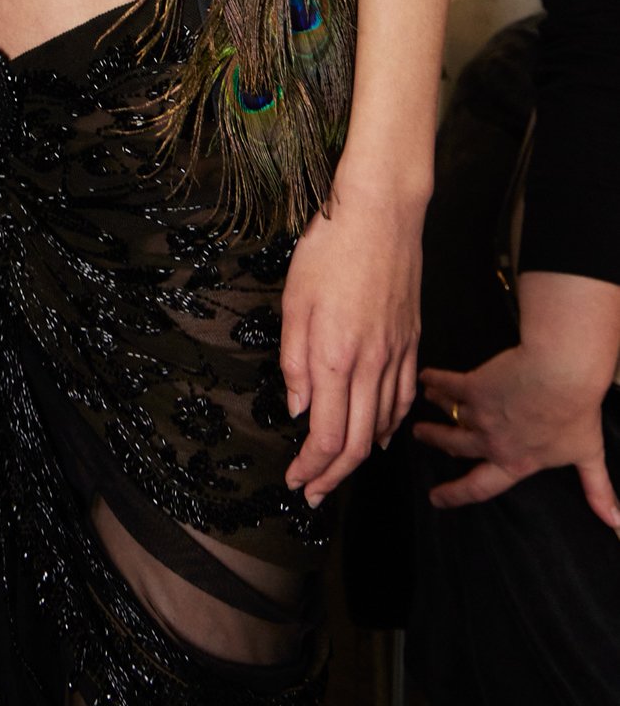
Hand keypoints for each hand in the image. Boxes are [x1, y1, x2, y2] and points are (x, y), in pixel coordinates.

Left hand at [280, 169, 422, 506]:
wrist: (380, 213)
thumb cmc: (329, 249)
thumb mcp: (293, 303)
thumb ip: (294, 362)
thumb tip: (298, 409)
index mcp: (334, 357)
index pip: (329, 436)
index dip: (312, 468)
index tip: (296, 481)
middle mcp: (371, 364)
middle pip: (359, 443)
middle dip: (334, 476)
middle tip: (313, 491)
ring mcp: (398, 355)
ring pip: (385, 425)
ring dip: (362, 457)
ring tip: (339, 471)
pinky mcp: (413, 341)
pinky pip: (405, 398)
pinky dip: (392, 426)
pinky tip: (382, 434)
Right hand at [420, 349, 619, 523]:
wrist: (561, 375)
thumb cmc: (576, 413)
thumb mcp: (588, 454)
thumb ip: (598, 489)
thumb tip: (617, 522)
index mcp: (515, 462)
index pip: (479, 487)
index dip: (454, 495)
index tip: (436, 498)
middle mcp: (491, 442)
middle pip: (454, 447)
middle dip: (434, 440)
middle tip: (420, 435)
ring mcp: (479, 414)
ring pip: (448, 413)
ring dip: (436, 406)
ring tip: (427, 399)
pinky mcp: (473, 386)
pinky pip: (445, 384)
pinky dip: (433, 380)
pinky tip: (426, 376)